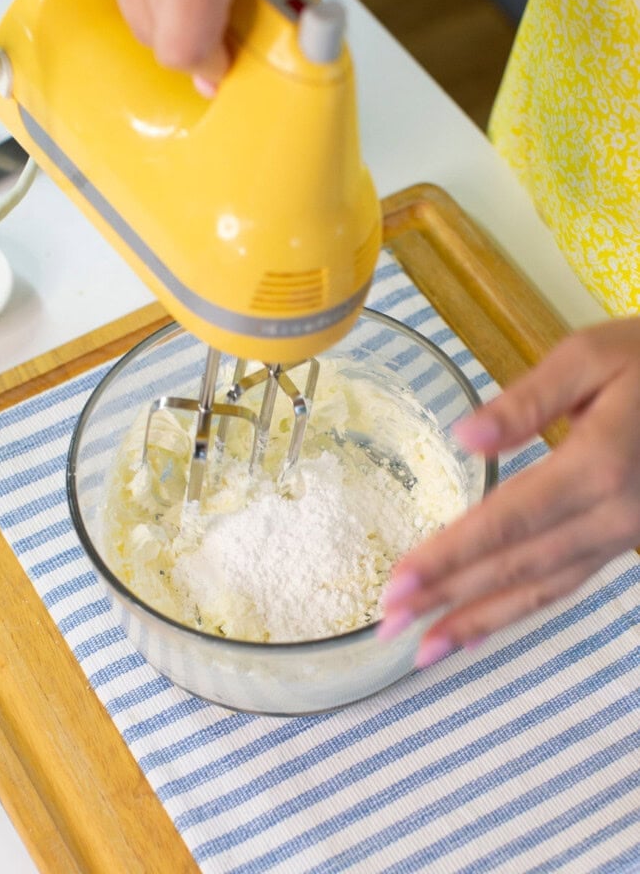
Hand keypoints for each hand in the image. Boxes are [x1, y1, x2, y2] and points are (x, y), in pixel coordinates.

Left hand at [379, 316, 639, 667]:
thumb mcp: (591, 358)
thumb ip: (527, 401)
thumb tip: (464, 437)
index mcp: (596, 465)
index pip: (506, 522)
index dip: (450, 557)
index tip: (399, 584)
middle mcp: (611, 515)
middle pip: (517, 566)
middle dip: (449, 599)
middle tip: (391, 626)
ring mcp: (623, 535)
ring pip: (543, 589)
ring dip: (480, 620)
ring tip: (426, 648)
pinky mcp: (626, 540)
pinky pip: (568, 584)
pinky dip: (522, 610)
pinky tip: (484, 624)